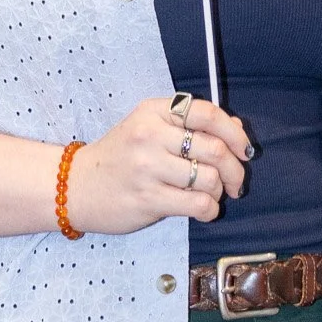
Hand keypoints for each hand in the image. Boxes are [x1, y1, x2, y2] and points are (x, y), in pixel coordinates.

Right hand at [67, 98, 251, 235]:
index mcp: (154, 111)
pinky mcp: (148, 199)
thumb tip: (238, 129)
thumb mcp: (151, 128)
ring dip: (220, 192)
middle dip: (236, 170)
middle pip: (215, 149)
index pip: (208, 114)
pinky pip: (197, 204)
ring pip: (210, 178)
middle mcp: (151, 135)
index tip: (244, 149)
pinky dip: (210, 210)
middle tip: (235, 182)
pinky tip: (203, 210)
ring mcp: (148, 167)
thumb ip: (192, 125)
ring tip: (212, 196)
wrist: (77, 186)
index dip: (235, 133)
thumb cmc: (121, 157)